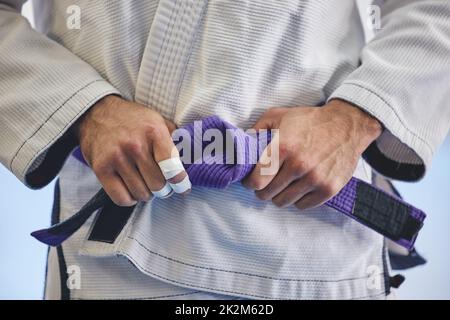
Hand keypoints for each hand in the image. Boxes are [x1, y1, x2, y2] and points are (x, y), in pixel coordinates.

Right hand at [73, 95, 187, 205]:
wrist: (96, 113)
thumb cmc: (133, 120)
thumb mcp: (158, 121)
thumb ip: (175, 140)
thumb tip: (191, 161)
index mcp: (154, 132)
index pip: (172, 168)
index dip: (180, 183)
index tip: (182, 188)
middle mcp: (135, 145)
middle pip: (158, 185)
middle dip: (163, 189)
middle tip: (161, 185)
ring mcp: (116, 157)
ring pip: (141, 193)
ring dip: (146, 194)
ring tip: (145, 184)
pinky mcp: (101, 168)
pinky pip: (121, 198)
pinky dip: (129, 199)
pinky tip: (131, 189)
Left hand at [242, 99, 381, 209]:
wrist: (347, 125)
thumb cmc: (310, 120)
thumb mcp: (279, 115)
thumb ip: (257, 129)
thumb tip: (241, 145)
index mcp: (284, 147)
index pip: (257, 181)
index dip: (249, 183)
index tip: (250, 180)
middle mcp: (299, 165)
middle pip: (268, 195)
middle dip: (263, 189)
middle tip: (267, 181)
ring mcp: (315, 179)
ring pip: (284, 202)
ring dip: (279, 195)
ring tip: (282, 184)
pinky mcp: (329, 189)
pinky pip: (303, 206)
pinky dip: (298, 199)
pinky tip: (298, 187)